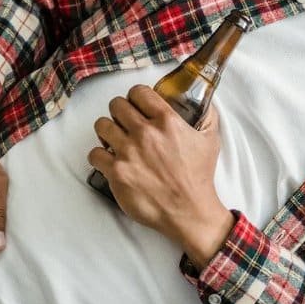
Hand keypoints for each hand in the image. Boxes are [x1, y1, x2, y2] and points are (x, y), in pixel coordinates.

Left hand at [88, 85, 233, 266]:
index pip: (138, 92)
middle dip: (119, 112)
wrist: (189, 211)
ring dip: (107, 131)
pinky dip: (99, 157)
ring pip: (101, 125)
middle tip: (124, 123)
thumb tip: (204, 100)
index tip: (137, 106)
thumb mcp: (210, 140)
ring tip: (114, 140)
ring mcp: (128, 153)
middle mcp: (145, 133)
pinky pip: (94, 154)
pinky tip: (109, 161)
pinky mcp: (117, 173)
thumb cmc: (199, 177)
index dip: (135, 97)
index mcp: (166, 121)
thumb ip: (207, 116)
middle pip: (116, 105)